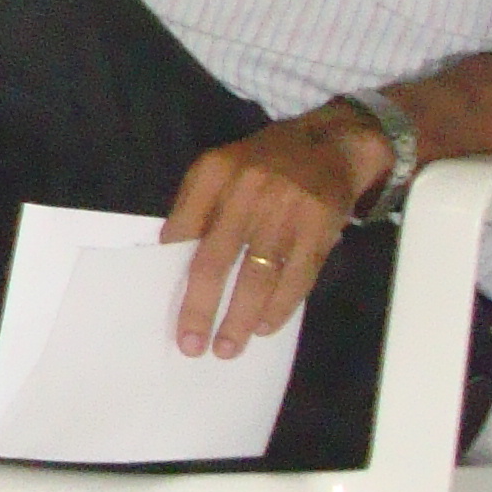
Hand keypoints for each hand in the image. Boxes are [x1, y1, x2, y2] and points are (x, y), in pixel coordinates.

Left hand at [167, 105, 388, 359]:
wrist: (330, 144)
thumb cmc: (263, 164)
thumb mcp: (219, 169)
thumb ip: (196, 207)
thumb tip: (172, 256)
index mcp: (213, 173)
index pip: (182, 229)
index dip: (171, 270)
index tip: (162, 306)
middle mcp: (247, 190)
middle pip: (216, 260)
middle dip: (201, 307)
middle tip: (191, 345)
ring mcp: (286, 210)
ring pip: (258, 276)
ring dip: (241, 317)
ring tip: (228, 347)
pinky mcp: (320, 227)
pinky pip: (297, 276)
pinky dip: (280, 306)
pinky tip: (265, 327)